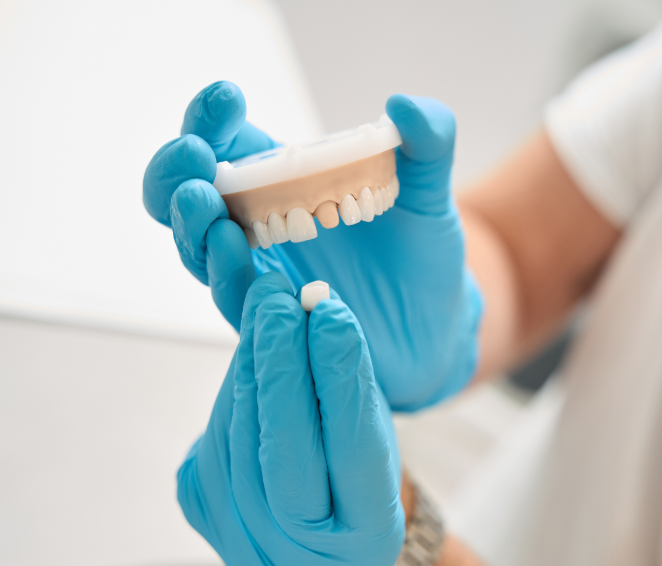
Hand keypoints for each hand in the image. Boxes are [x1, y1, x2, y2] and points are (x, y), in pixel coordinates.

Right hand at [143, 82, 482, 410]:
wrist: (437, 324)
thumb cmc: (422, 252)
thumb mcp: (430, 192)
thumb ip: (429, 141)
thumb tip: (404, 105)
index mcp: (285, 180)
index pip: (229, 143)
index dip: (212, 119)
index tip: (228, 99)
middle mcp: (260, 225)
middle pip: (188, 194)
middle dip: (177, 172)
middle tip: (194, 155)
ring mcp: (261, 273)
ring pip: (199, 248)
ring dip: (193, 223)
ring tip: (203, 201)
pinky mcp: (274, 320)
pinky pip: (236, 299)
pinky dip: (228, 274)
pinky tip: (234, 249)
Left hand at [176, 272, 403, 565]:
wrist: (326, 519)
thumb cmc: (361, 466)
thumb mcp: (374, 430)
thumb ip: (348, 382)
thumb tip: (314, 310)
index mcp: (368, 543)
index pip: (353, 453)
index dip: (341, 380)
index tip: (332, 316)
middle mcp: (304, 562)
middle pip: (283, 457)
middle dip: (279, 369)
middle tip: (280, 301)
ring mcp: (248, 548)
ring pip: (238, 444)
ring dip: (249, 368)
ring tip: (265, 309)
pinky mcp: (207, 520)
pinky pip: (212, 445)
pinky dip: (232, 391)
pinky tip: (250, 353)